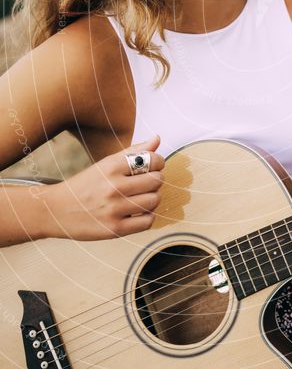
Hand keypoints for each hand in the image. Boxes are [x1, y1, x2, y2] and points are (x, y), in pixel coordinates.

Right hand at [40, 134, 164, 239]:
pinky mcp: (114, 229)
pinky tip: (137, 213)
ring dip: (153, 199)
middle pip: (157, 180)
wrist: (55, 210)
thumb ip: (133, 151)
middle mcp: (114, 186)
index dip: (158, 163)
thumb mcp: (106, 164)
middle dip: (156, 181)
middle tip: (146, 184)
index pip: (153, 160)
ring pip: (154, 201)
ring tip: (141, 198)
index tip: (153, 167)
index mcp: (112, 166)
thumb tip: (158, 139)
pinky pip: (147, 221)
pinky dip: (147, 217)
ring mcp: (114, 209)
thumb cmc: (85, 185)